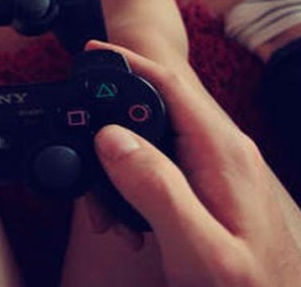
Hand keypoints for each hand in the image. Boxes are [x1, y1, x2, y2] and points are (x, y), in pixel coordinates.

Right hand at [87, 41, 300, 285]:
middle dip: (113, 116)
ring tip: (100, 203)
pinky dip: (136, 175)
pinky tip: (125, 211)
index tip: (91, 53)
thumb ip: (156, 189)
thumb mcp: (196, 246)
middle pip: (159, 107)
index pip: (171, 85)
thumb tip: (113, 138)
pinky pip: (167, 162)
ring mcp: (219, 166)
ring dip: (121, 155)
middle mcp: (223, 149)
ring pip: (159, 137)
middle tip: (77, 134)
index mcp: (221, 151)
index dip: (129, 63)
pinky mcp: (212, 184)